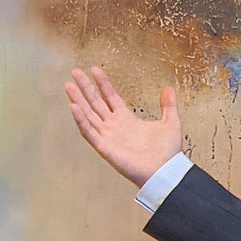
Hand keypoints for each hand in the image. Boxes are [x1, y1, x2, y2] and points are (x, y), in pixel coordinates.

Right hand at [64, 67, 181, 186]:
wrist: (165, 170)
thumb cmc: (167, 152)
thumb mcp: (171, 123)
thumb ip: (169, 106)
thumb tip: (169, 89)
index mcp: (127, 119)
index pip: (110, 97)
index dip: (103, 84)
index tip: (94, 69)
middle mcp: (114, 126)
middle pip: (95, 103)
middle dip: (85, 87)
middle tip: (74, 72)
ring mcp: (108, 136)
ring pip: (88, 115)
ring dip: (78, 100)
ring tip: (68, 85)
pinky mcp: (105, 148)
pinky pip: (89, 132)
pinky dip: (81, 120)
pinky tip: (74, 107)